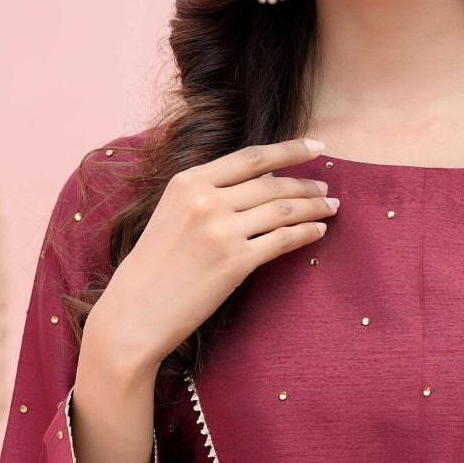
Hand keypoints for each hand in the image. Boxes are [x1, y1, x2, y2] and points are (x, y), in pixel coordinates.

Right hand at [86, 135, 339, 372]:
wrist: (133, 315)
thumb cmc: (151, 269)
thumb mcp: (169, 214)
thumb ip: (205, 194)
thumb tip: (257, 181)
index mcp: (186, 182)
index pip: (250, 157)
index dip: (289, 149)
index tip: (315, 147)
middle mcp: (205, 200)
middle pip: (272, 182)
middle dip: (306, 183)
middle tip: (326, 187)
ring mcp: (221, 230)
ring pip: (282, 208)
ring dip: (313, 206)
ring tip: (330, 207)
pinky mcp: (235, 262)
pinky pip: (282, 240)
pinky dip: (306, 233)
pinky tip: (318, 231)